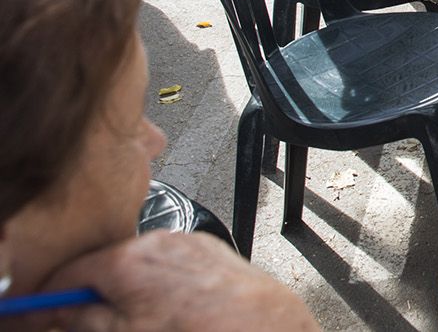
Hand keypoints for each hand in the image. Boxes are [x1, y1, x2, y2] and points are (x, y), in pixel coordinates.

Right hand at [29, 231, 316, 331]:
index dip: (53, 298)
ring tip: (140, 319)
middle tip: (90, 322)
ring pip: (139, 264)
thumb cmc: (203, 331)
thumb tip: (59, 312)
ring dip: (128, 289)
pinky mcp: (210, 250)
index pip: (69, 273)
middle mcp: (159, 240)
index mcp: (129, 258)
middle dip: (94, 294)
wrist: (265, 330)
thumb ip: (84, 319)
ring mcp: (188, 242)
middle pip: (105, 265)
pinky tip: (170, 310)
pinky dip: (160, 283)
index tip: (45, 314)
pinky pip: (170, 264)